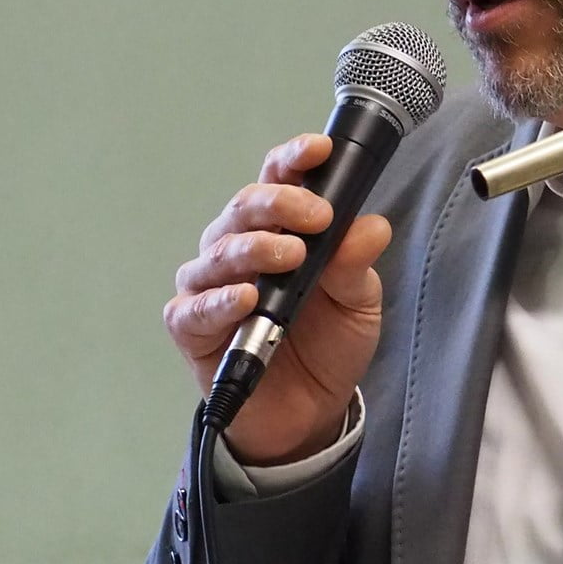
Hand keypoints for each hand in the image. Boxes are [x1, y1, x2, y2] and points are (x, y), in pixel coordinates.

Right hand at [164, 134, 392, 464]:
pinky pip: (195, 307)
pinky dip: (220, 300)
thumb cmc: (327, 344)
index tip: (319, 150)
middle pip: (245, 207)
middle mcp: (238, 247)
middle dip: (280, 203)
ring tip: (289, 256)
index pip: (278, 179)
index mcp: (279, 228)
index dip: (294, 159)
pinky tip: (246, 297)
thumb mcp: (358, 302)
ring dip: (254, 248)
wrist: (311, 413)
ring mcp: (211, 286)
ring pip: (218, 251)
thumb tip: (370, 227)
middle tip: (316, 217)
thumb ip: (357, 263)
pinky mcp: (192, 328)